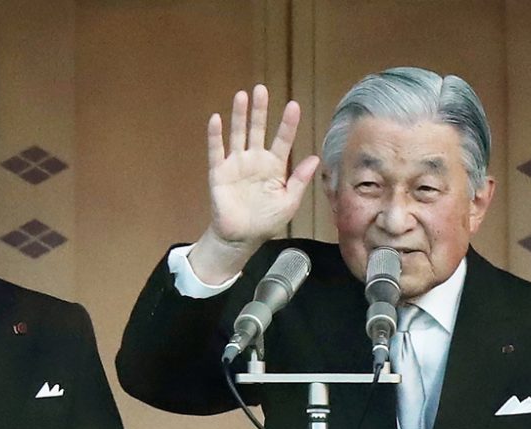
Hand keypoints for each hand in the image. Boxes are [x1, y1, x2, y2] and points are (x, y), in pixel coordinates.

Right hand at [190, 84, 319, 282]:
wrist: (241, 237)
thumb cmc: (266, 221)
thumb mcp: (289, 202)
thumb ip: (299, 180)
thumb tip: (315, 158)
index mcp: (274, 166)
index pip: (282, 139)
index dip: (288, 124)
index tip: (293, 106)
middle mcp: (255, 160)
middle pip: (258, 129)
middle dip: (260, 110)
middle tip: (261, 89)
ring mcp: (236, 164)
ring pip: (238, 134)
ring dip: (239, 116)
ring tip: (242, 96)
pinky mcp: (218, 172)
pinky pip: (216, 151)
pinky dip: (216, 136)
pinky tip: (216, 119)